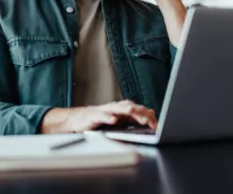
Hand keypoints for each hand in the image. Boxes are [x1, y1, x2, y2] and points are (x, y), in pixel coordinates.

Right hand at [41, 100, 157, 133]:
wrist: (76, 120)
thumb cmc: (97, 121)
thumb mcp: (118, 120)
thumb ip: (133, 117)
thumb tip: (151, 113)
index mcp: (121, 109)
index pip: (138, 109)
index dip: (148, 116)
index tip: (157, 125)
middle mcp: (113, 108)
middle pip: (130, 107)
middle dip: (140, 113)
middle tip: (150, 121)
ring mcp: (103, 111)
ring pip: (117, 109)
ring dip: (126, 111)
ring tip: (134, 114)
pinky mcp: (92, 116)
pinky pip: (101, 116)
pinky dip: (107, 117)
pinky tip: (113, 120)